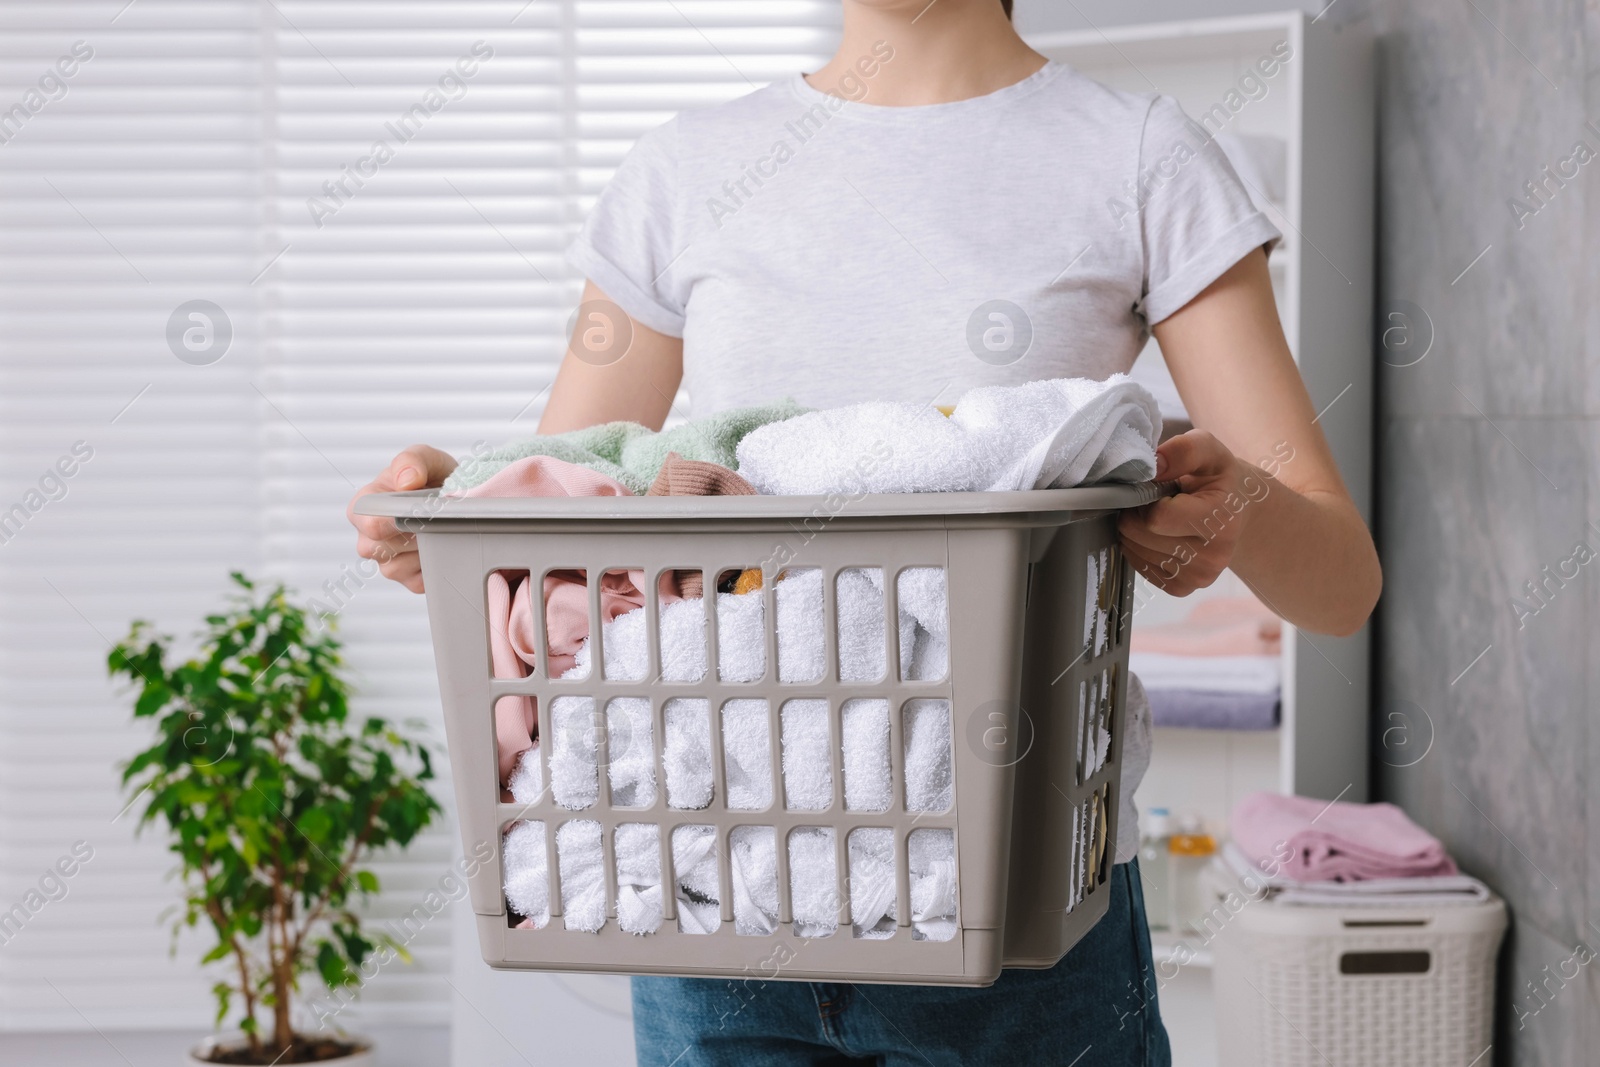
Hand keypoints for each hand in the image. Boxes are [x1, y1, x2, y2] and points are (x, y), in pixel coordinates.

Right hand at [347, 445, 458, 592]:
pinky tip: (441, 545)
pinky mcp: (408, 580)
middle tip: (436, 516)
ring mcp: (387, 562)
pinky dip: (435, 565)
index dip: (394, 519)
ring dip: (427, 548)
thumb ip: (412, 461)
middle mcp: (368, 538)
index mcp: (363, 506)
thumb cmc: (432, 478)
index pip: (368, 523)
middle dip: (416, 532)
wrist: (457, 498)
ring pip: (400, 567)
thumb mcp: (425, 459)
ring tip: (439, 528)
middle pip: (384, 548)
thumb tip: (407, 480)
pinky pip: (419, 582)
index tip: (418, 509)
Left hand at [1118, 430, 1267, 596]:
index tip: (1156, 488)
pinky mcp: (1183, 588)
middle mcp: (1214, 556)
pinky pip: (1140, 568)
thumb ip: (1182, 451)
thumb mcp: (1208, 450)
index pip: (1156, 518)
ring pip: (1136, 551)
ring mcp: (1199, 577)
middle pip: (1141, 535)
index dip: (1145, 499)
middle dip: (1136, 513)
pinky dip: (1139, 548)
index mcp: (1222, 520)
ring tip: (1157, 515)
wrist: (1239, 511)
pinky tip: (1158, 534)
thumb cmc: (1219, 478)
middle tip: (1153, 500)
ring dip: (1135, 530)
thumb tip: (1152, 465)